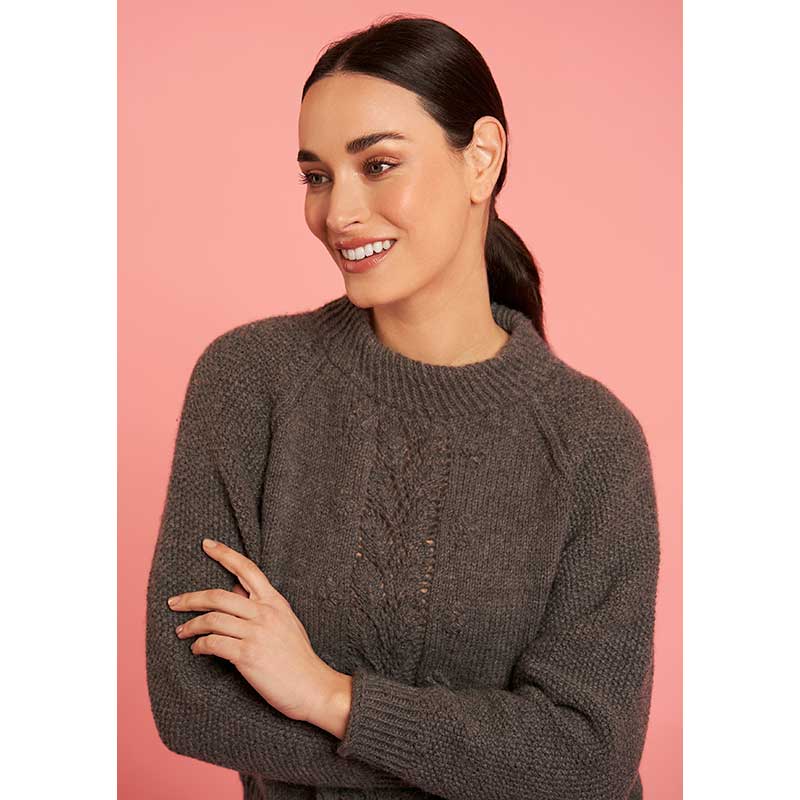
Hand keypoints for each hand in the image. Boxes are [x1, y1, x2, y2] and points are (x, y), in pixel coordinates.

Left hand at [168, 538, 333, 723]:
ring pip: (212, 619)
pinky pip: (213, 644)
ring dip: (191, 625)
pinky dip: (199, 645)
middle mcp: (265, 613)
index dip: (225, 554)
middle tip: (174, 602)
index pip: (247, 569)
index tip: (207, 544)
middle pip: (219, 595)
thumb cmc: (298, 657)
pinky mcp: (247, 655)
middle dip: (191, 598)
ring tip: (182, 631)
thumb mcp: (285, 622)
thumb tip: (237, 591)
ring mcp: (256, 633)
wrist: (312, 686)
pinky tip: (196, 649)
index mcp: (275, 601)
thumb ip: (263, 606)